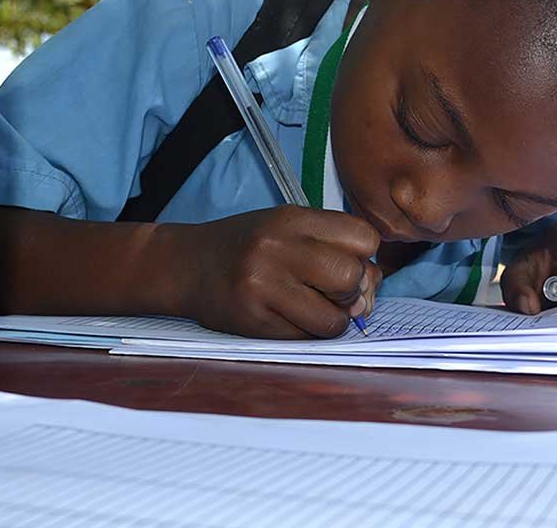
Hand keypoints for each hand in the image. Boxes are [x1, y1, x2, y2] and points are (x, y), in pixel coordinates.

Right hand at [174, 206, 380, 338]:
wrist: (184, 266)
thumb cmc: (248, 247)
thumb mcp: (288, 229)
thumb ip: (332, 248)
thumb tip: (371, 289)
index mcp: (293, 219)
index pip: (363, 238)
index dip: (364, 256)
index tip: (347, 262)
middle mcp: (278, 248)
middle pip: (352, 277)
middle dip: (352, 291)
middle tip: (332, 292)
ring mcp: (264, 286)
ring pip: (334, 318)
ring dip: (333, 320)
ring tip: (312, 309)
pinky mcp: (254, 321)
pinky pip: (306, 338)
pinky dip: (308, 334)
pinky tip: (291, 318)